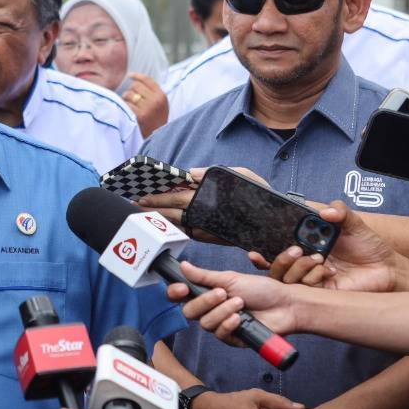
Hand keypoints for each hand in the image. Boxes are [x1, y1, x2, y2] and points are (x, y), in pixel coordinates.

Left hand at [122, 72, 169, 138]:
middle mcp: (155, 101)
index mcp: (161, 96)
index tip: (130, 75)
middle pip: (135, 86)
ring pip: (128, 94)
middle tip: (130, 99)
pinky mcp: (138, 116)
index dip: (137, 76)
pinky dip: (123, 107)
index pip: (147, 80)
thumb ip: (152, 93)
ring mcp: (147, 109)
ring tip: (129, 107)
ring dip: (125, 99)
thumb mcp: (160, 105)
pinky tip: (126, 112)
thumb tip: (135, 79)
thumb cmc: (156, 120)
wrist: (157, 138)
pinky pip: (125, 105)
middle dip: (131, 91)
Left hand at [138, 166, 266, 243]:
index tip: (142, 195)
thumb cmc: (256, 192)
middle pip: (172, 210)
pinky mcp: (209, 235)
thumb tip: (188, 173)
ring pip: (176, 221)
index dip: (158, 197)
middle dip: (152, 208)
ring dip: (157, 217)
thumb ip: (211, 172)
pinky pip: (186, 231)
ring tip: (141, 213)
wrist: (274, 221)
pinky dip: (172, 226)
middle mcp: (205, 214)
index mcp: (208, 197)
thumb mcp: (239, 174)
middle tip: (134, 205)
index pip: (177, 196)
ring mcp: (206, 226)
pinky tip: (160, 222)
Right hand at [167, 262, 298, 343]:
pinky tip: (239, 318)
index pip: (182, 296)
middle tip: (222, 293)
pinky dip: (228, 324)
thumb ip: (205, 276)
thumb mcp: (231, 278)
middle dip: (205, 301)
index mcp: (208, 293)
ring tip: (240, 303)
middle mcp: (211, 310)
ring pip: (205, 324)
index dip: (176, 293)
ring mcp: (221, 324)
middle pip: (189, 312)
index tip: (181, 288)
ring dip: (222, 311)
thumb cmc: (262, 290)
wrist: (285, 305)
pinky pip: (219, 334)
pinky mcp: (232, 338)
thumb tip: (183, 265)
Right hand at [248, 201, 402, 291]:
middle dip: (279, 258)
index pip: (275, 248)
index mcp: (304, 244)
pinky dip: (314, 277)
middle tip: (295, 249)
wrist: (386, 268)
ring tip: (318, 258)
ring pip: (286, 278)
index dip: (261, 250)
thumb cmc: (368, 245)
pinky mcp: (319, 291)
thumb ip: (340, 212)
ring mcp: (309, 277)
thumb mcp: (353, 223)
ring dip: (299, 267)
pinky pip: (304, 287)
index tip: (255, 249)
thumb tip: (325, 211)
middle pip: (275, 266)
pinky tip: (329, 271)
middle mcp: (302, 261)